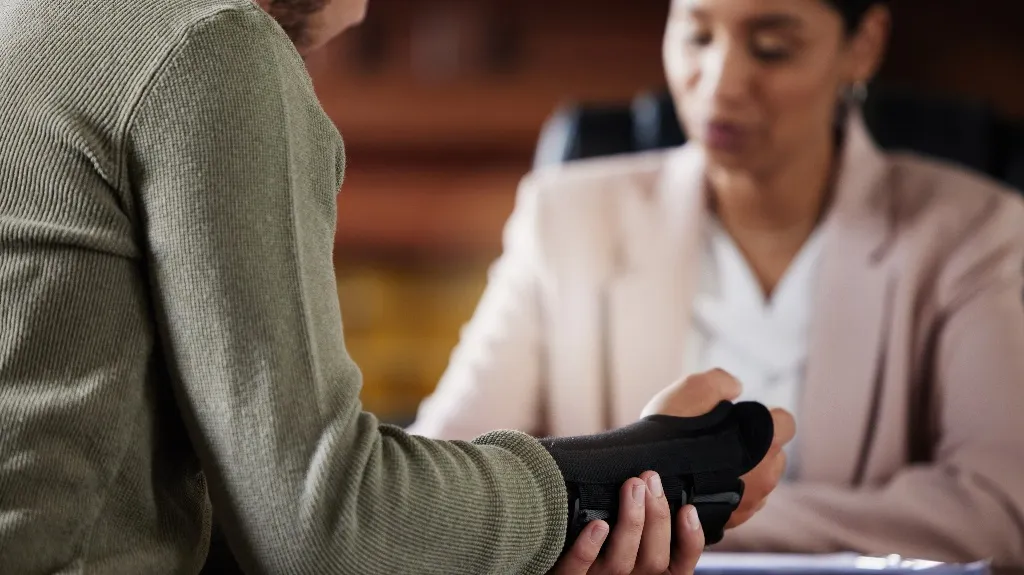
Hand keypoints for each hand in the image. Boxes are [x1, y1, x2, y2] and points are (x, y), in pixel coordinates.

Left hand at [550, 473, 704, 574]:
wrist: (553, 567)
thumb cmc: (595, 548)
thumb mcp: (626, 542)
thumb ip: (642, 525)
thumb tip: (653, 484)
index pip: (679, 566)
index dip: (690, 540)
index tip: (688, 508)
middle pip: (653, 561)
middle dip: (657, 518)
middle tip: (650, 480)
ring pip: (620, 563)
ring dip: (631, 522)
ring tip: (633, 486)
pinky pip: (577, 569)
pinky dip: (588, 547)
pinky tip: (597, 524)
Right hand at [640, 369, 796, 529]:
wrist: (641, 479)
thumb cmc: (667, 435)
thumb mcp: (692, 388)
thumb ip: (722, 382)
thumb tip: (735, 387)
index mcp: (765, 442)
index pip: (785, 423)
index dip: (765, 416)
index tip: (740, 417)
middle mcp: (766, 477)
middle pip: (774, 455)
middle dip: (755, 448)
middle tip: (719, 441)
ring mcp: (750, 504)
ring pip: (758, 483)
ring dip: (743, 473)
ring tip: (707, 465)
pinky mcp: (731, 522)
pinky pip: (739, 504)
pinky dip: (727, 494)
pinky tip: (701, 485)